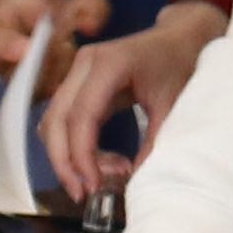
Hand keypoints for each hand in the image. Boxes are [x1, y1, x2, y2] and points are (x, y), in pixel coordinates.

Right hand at [40, 0, 225, 199]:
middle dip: (64, 162)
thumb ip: (154, 142)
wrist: (180, 38)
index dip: (82, 155)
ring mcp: (77, 72)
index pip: (81, 116)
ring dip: (67, 156)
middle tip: (83, 194)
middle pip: (56, 120)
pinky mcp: (78, 83)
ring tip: (101, 178)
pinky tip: (100, 162)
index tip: (93, 185)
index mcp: (109, 64)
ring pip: (53, 122)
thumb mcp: (173, 104)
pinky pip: (63, 119)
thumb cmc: (180, 65)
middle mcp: (84, 65)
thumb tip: (135, 180)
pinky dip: (74, 146)